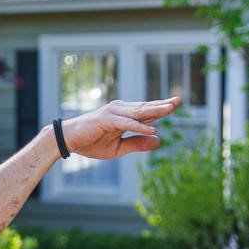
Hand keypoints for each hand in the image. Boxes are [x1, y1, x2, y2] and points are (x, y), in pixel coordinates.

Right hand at [58, 97, 178, 159]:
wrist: (69, 140)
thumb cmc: (91, 143)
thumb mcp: (119, 148)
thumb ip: (138, 143)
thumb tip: (159, 140)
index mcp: (124, 116)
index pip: (146, 111)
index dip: (161, 108)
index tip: (177, 103)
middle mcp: (121, 110)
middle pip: (145, 108)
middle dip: (163, 104)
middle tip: (179, 100)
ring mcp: (114, 113)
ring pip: (138, 112)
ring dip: (155, 110)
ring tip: (170, 109)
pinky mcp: (106, 120)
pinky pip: (127, 123)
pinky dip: (139, 126)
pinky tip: (152, 129)